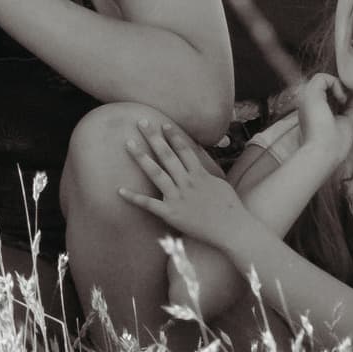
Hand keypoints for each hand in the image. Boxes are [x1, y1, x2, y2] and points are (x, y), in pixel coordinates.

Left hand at [116, 118, 256, 253]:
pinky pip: (149, 204)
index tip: (163, 123)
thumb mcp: (219, 183)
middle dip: (153, 137)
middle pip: (167, 155)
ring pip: (156, 173)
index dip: (173, 135)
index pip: (183, 149)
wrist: (233, 230)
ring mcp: (177, 197)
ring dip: (141, 157)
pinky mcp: (171, 214)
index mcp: (199, 174)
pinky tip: (120, 189)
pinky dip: (134, 197)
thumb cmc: (229, 207)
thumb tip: (197, 162)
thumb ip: (205, 171)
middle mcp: (187, 182)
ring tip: (128, 143)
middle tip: (141, 121)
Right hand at [294, 72, 352, 167]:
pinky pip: (322, 77)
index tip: (348, 106)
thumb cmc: (333, 146)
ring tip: (343, 100)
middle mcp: (307, 104)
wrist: (323, 153)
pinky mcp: (310, 93)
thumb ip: (350, 111)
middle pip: (324, 87)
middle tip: (347, 101)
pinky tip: (341, 98)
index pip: (326, 96)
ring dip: (337, 86)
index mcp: (313, 112)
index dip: (340, 96)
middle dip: (339, 90)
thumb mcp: (345, 124)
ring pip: (322, 80)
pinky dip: (335, 84)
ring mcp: (307, 98)